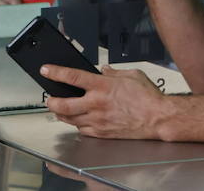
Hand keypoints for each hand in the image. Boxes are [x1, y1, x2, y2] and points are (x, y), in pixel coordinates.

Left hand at [43, 64, 165, 138]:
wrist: (157, 118)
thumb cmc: (148, 97)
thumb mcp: (132, 75)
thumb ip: (114, 73)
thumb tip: (105, 70)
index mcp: (103, 86)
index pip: (73, 77)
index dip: (56, 73)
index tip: (46, 70)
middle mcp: (97, 104)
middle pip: (64, 104)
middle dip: (51, 101)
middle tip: (49, 98)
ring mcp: (98, 120)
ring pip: (70, 119)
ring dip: (61, 114)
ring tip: (59, 109)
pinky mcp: (101, 133)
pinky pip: (82, 130)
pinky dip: (76, 124)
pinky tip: (78, 120)